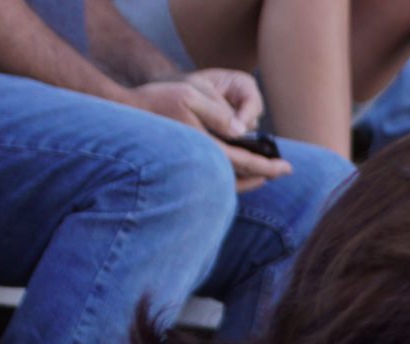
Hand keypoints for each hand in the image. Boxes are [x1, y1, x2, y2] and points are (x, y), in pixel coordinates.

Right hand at [127, 79, 290, 190]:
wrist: (122, 113)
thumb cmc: (155, 100)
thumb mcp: (189, 96)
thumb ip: (217, 112)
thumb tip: (239, 129)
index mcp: (205, 147)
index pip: (245, 162)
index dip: (269, 167)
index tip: (287, 167)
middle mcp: (199, 164)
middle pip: (240, 176)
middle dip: (263, 174)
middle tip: (283, 171)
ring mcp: (190, 169)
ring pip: (227, 181)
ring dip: (248, 178)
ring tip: (264, 173)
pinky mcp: (183, 168)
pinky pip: (212, 178)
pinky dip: (230, 176)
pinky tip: (237, 169)